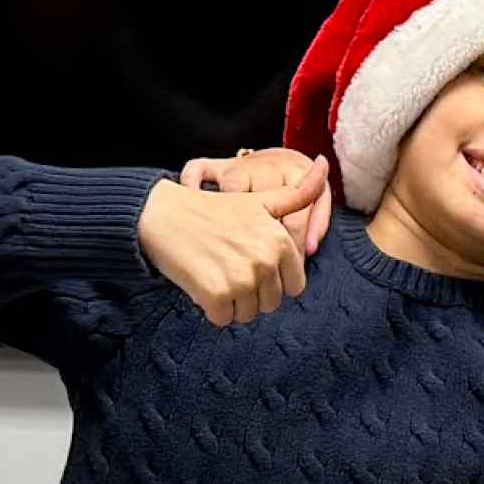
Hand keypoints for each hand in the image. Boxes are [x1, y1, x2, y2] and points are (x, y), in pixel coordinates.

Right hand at [137, 159, 326, 325]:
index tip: (250, 262)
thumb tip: (324, 164)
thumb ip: (298, 194)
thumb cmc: (212, 210)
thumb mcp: (260, 200)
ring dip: (231, 302)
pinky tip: (201, 283)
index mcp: (280, 241)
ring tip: (215, 272)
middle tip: (227, 266)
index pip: (294, 287)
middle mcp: (265, 260)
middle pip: (271, 303)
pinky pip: (224, 319)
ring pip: (248, 314)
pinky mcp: (216, 293)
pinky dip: (212, 309)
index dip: (272, 280)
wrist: (160, 213)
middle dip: (252, 292)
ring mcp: (241, 278)